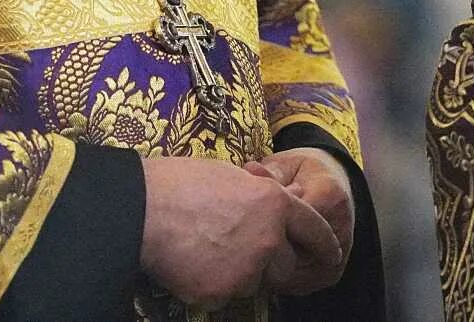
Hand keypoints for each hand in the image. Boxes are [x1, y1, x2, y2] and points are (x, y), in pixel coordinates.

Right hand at [141, 155, 342, 306]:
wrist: (140, 210)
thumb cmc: (181, 184)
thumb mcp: (233, 177)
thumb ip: (263, 195)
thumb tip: (281, 197)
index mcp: (277, 204)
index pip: (314, 229)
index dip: (325, 244)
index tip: (332, 255)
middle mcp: (269, 239)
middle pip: (286, 266)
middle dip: (272, 264)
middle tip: (243, 252)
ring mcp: (245, 270)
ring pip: (252, 282)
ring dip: (238, 274)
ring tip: (206, 250)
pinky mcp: (219, 294)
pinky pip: (223, 296)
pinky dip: (211, 286)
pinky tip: (191, 264)